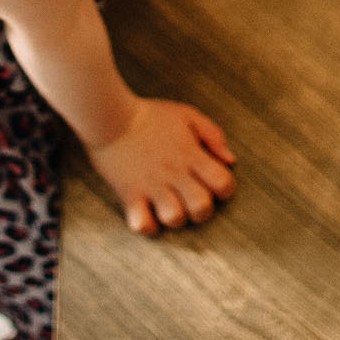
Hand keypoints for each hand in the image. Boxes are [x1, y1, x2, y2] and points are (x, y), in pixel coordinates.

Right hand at [86, 96, 236, 234]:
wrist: (108, 115)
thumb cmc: (149, 114)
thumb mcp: (186, 115)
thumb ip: (213, 134)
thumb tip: (230, 160)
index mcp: (191, 155)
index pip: (224, 183)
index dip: (224, 189)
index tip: (213, 185)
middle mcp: (174, 173)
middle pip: (202, 208)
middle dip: (202, 210)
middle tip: (191, 200)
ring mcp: (151, 185)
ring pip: (174, 218)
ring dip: (174, 217)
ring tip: (168, 206)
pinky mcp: (129, 193)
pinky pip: (142, 224)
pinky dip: (147, 225)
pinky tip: (147, 213)